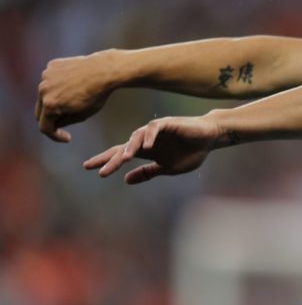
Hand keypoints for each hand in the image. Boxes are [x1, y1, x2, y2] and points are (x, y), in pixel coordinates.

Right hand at [36, 51, 117, 141]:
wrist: (105, 70)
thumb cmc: (96, 95)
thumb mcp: (82, 115)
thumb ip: (64, 121)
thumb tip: (54, 122)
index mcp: (50, 105)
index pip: (45, 127)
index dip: (55, 136)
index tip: (67, 137)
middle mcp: (43, 91)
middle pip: (41, 111)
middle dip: (52, 118)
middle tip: (66, 119)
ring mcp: (46, 77)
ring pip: (45, 94)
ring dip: (54, 99)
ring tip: (75, 97)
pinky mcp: (52, 66)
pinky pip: (51, 80)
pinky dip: (58, 84)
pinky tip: (74, 83)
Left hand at [84, 116, 220, 183]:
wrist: (209, 139)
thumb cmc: (190, 152)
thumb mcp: (167, 168)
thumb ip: (147, 173)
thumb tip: (126, 180)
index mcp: (145, 150)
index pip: (120, 154)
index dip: (106, 160)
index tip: (89, 168)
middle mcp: (146, 139)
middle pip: (123, 147)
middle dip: (110, 158)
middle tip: (96, 168)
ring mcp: (156, 131)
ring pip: (136, 137)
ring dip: (129, 148)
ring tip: (123, 160)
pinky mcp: (168, 123)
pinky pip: (154, 128)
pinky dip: (149, 136)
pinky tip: (146, 147)